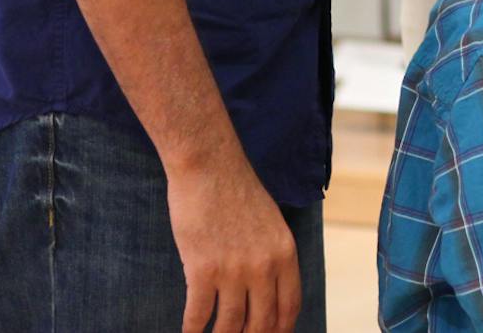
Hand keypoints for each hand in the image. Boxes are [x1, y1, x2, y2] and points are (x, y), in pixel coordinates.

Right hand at [168, 151, 299, 332]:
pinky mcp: (202, 269)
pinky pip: (198, 315)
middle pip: (262, 322)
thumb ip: (272, 255)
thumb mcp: (271, 222)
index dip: (281, 330)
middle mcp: (264, 266)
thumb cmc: (236, 191)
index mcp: (285, 253)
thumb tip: (267, 288)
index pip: (290, 306)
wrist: (209, 166)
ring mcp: (233, 270)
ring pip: (230, 325)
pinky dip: (193, 331)